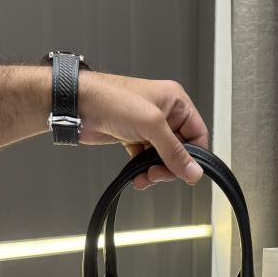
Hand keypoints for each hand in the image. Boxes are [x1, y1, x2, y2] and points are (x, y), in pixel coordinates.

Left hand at [78, 72, 208, 189]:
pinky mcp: (133, 137)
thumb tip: (192, 170)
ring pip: (163, 156)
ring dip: (156, 171)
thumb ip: (174, 151)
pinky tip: (137, 175)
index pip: (198, 134)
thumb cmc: (112, 99)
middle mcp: (164, 113)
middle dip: (171, 166)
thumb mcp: (151, 125)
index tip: (187, 173)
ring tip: (146, 177)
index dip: (195, 156)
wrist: (79, 105)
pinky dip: (143, 170)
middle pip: (181, 149)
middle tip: (160, 174)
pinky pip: (146, 158)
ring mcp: (148, 126)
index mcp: (175, 102)